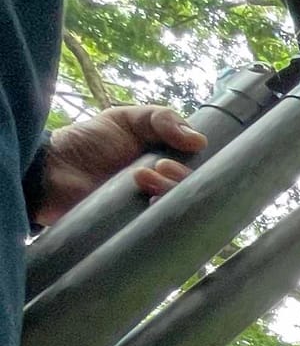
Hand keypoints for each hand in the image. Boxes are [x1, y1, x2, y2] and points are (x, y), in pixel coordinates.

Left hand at [34, 105, 204, 225]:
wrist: (53, 170)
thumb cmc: (87, 142)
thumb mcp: (124, 118)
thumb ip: (161, 118)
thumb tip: (199, 140)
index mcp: (166, 158)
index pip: (199, 164)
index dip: (200, 158)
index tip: (187, 149)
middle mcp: (165, 184)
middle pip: (194, 186)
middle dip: (182, 175)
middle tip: (159, 166)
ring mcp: (154, 206)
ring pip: (183, 205)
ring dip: (169, 189)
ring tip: (141, 178)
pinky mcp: (142, 226)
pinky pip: (166, 226)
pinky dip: (164, 215)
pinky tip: (150, 204)